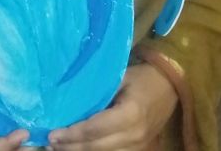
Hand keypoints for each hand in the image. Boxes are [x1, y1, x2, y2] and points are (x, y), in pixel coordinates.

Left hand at [48, 63, 177, 150]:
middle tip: (50, 142)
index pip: (95, 129)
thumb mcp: (120, 76)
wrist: (169, 87)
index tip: (52, 133)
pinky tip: (79, 148)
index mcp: (130, 114)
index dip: (72, 134)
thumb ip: (99, 90)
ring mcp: (138, 145)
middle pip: (96, 147)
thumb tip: (70, 97)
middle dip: (71, 146)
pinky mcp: (138, 149)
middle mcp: (134, 135)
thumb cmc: (142, 77)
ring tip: (60, 147)